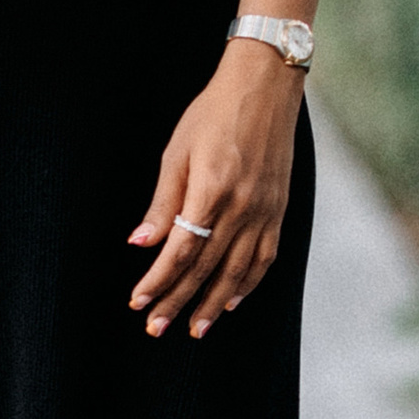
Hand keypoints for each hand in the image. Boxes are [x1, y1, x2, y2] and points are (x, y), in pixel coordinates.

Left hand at [126, 42, 305, 338]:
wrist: (264, 90)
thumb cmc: (212, 116)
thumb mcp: (177, 153)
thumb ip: (163, 203)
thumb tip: (141, 244)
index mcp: (212, 191)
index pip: (181, 250)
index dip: (158, 280)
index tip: (138, 302)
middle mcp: (243, 207)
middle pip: (206, 267)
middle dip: (179, 301)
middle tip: (156, 328)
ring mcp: (266, 212)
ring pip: (238, 271)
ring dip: (215, 304)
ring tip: (196, 328)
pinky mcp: (279, 211)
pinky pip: (265, 257)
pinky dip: (248, 283)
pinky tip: (232, 301)